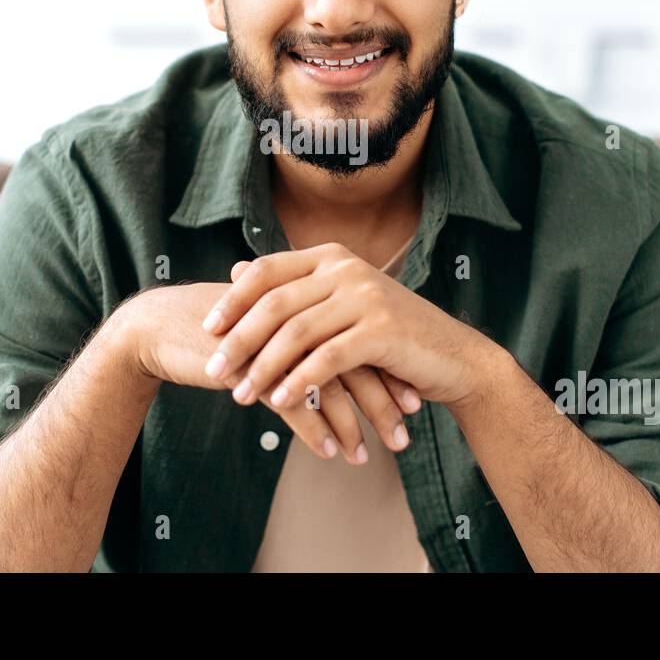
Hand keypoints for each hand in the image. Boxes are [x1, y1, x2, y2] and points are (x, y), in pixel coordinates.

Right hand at [109, 283, 420, 463]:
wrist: (161, 328)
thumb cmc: (220, 329)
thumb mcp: (269, 324)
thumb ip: (307, 332)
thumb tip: (347, 357)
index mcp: (306, 298)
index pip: (360, 335)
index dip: (388, 369)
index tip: (412, 399)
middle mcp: (297, 312)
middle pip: (353, 359)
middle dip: (381, 401)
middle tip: (405, 432)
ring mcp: (274, 336)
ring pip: (327, 383)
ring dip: (351, 424)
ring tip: (367, 455)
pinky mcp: (250, 361)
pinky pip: (291, 400)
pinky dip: (314, 429)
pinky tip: (330, 452)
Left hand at [201, 244, 499, 410]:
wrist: (452, 356)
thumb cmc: (390, 335)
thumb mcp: (339, 304)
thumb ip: (293, 289)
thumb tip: (235, 270)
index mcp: (331, 257)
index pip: (267, 270)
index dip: (233, 299)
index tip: (206, 328)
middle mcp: (346, 269)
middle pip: (275, 303)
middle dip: (239, 340)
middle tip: (213, 371)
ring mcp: (366, 297)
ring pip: (296, 333)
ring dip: (263, 368)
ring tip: (240, 396)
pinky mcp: (381, 331)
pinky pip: (327, 359)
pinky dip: (299, 382)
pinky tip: (280, 402)